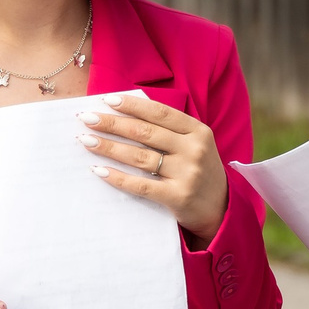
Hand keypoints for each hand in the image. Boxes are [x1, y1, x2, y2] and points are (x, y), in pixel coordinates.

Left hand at [82, 94, 228, 240]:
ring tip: (86, 140)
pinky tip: (99, 170)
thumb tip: (125, 114)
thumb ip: (168, 131)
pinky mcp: (178, 197)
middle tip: (87, 118)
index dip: (132, 105)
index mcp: (198, 131)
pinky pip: (142, 185)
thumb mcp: (194, 145)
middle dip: (112, 123)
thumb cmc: (199, 171)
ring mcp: (187, 174)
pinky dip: (118, 178)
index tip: (106, 100)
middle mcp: (194, 150)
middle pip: (145, 133)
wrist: (221, 209)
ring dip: (109, 147)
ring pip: (140, 157)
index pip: (160, 113)